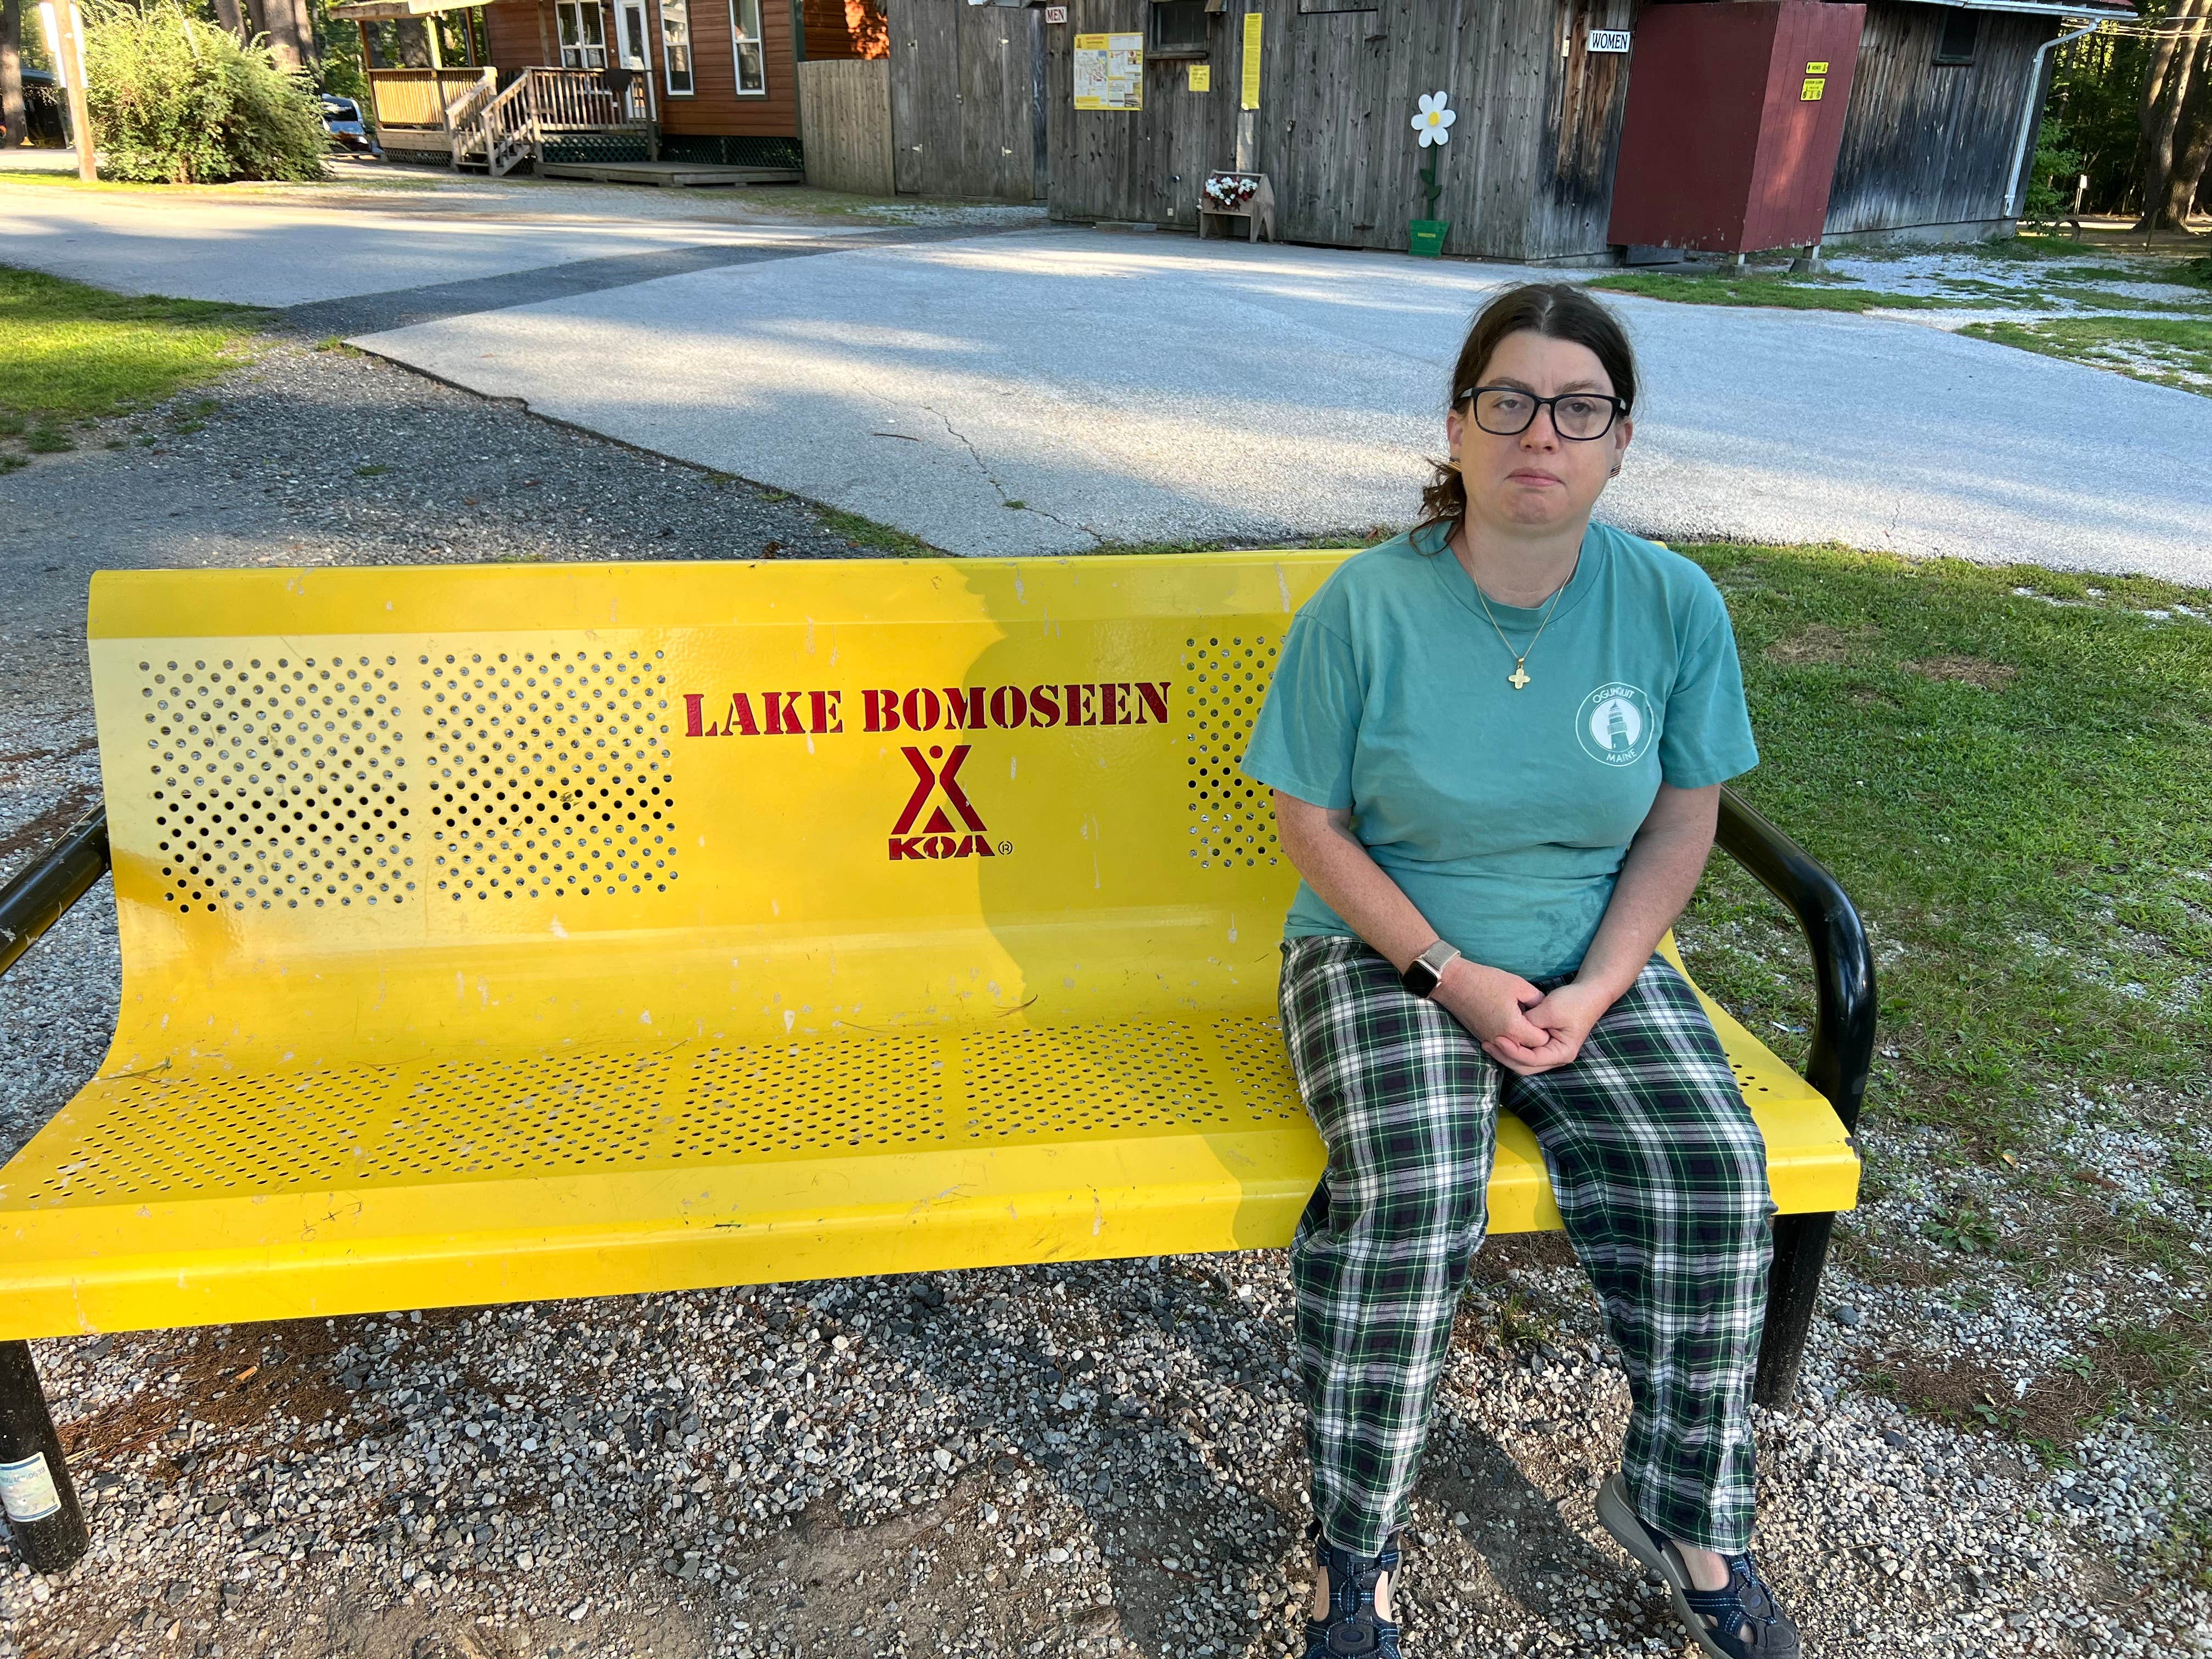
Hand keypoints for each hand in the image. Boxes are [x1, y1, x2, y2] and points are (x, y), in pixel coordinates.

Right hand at [1429, 958, 1547, 1051]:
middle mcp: (1502, 1040)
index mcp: (1514, 1028)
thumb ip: (1538, 1000)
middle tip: (1541, 1021)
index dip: (1548, 1030)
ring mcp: (1490, 1040)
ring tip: (1528, 1022)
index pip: (1542, 1041)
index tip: (1549, 1018)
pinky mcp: (1482, 1037)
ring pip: (1515, 1049)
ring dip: (1523, 1038)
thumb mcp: (1519, 985)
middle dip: (1537, 1037)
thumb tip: (1545, 1008)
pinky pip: (1503, 1044)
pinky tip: (1513, 1021)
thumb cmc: (1486, 981)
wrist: (1454, 982)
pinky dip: (1511, 1037)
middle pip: (1529, 1049)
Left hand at [1481, 979, 1614, 1075]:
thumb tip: (1510, 1029)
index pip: (1531, 1060)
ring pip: (1524, 1062)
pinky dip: (1513, 1047)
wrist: (1589, 993)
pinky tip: (1499, 1038)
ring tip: (1489, 1041)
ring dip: (1507, 1053)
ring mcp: (1550, 1052)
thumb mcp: (1549, 1010)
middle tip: (1487, 1043)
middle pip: (1525, 1066)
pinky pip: (1526, 1052)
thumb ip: (1529, 1023)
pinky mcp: (1545, 1045)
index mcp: (1561, 1053)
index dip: (1512, 1051)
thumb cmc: (1573, 1002)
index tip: (1497, 1038)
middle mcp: (1556, 1058)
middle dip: (1505, 1057)